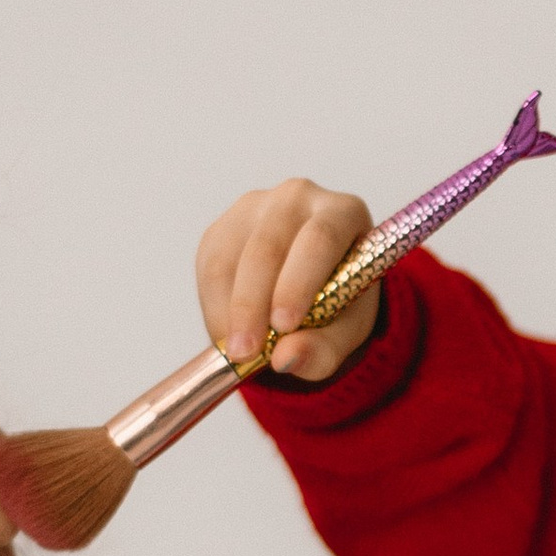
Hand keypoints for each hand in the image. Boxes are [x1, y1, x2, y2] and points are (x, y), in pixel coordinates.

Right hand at [195, 177, 382, 389]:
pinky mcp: (223, 227)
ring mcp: (255, 207)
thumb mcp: (346, 332)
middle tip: (246, 353)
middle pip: (268, 246)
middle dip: (253, 304)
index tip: (283, 326)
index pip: (320, 239)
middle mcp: (298, 198)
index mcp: (343, 212)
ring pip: (231, 256)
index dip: (298, 283)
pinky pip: (209, 264)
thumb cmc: (340, 304)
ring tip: (235, 352)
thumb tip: (285, 358)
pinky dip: (214, 305)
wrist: (315, 291)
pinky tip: (227, 333)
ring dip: (228, 309)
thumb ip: (324, 348)